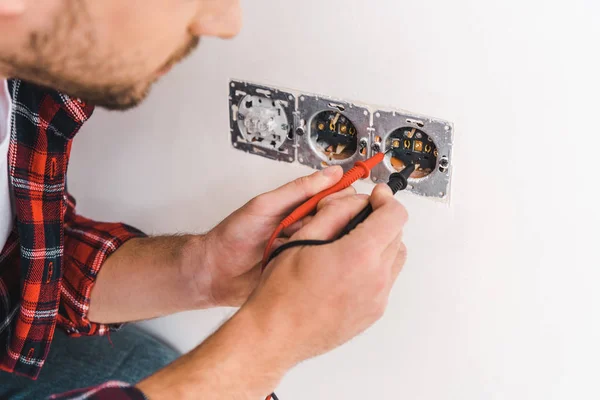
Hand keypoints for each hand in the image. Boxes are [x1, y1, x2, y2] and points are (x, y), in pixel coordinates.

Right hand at [137, 185, 406, 398]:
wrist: (276, 333)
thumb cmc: (283, 290)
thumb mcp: (304, 236)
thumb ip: (336, 211)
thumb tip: (357, 201)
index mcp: (360, 254)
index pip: (395, 215)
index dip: (385, 200)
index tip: (376, 197)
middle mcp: (375, 277)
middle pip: (397, 235)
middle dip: (381, 221)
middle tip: (357, 219)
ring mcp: (376, 299)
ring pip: (394, 258)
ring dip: (380, 244)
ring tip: (352, 244)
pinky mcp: (372, 313)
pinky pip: (385, 281)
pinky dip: (375, 268)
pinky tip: (348, 269)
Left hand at [192, 166, 353, 306]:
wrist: (215, 271)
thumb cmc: (234, 235)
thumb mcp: (266, 205)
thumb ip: (297, 190)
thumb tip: (329, 173)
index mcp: (300, 208)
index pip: (336, 197)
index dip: (341, 198)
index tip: (336, 202)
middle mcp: (307, 228)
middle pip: (341, 221)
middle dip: (335, 223)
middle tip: (313, 228)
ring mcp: (306, 251)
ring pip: (334, 245)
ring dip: (325, 245)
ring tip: (304, 246)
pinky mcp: (303, 272)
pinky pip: (322, 269)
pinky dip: (319, 266)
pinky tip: (312, 265)